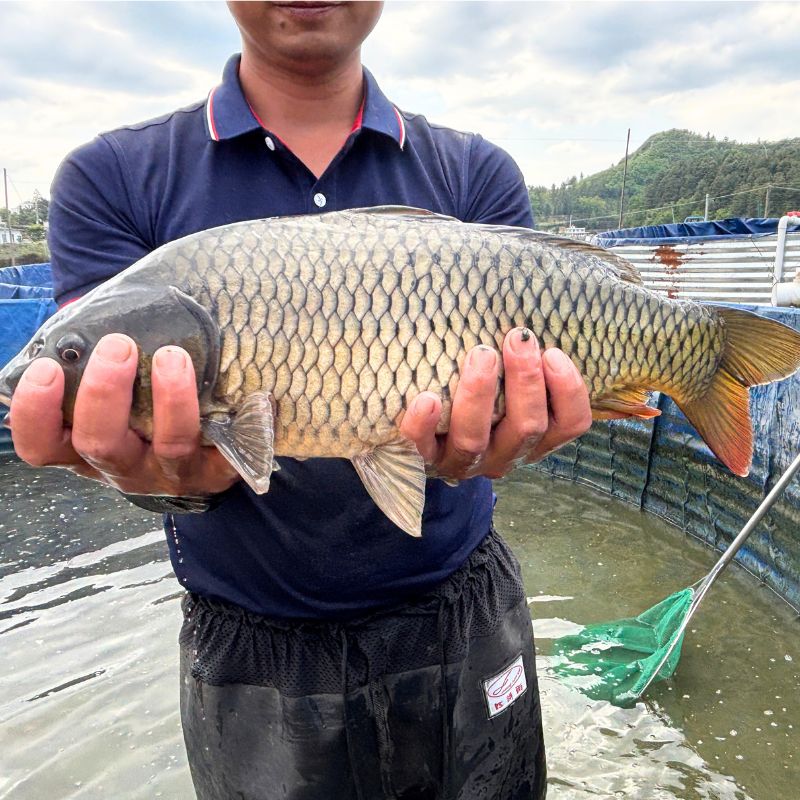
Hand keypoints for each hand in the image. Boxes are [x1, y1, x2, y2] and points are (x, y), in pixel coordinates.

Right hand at [9, 333, 238, 496]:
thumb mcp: (113, 393)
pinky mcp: (219, 471)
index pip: (43, 445)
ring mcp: (173, 471)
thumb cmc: (143, 407)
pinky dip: (242, 423)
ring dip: (171, 399)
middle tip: (117, 344)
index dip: (36, 413)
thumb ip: (97, 363)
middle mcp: (126, 466)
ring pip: (169, 444)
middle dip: (104, 392)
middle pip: (101, 443)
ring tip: (172, 356)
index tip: (47, 370)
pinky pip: (232, 454)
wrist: (201, 452)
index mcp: (87, 448)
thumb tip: (92, 311)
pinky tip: (254, 392)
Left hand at [400, 328, 592, 479]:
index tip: (553, 353)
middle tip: (518, 339)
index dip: (569, 391)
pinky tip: (427, 399)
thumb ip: (521, 356)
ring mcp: (461, 462)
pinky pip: (422, 449)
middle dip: (526, 381)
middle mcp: (502, 454)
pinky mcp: (421, 460)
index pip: (570, 424)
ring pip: (475, 440)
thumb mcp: (505, 381)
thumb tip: (528, 301)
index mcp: (531, 437)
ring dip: (479, 395)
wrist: (418, 438)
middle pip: (527, 428)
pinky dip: (424, 426)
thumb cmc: (472, 393)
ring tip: (480, 354)